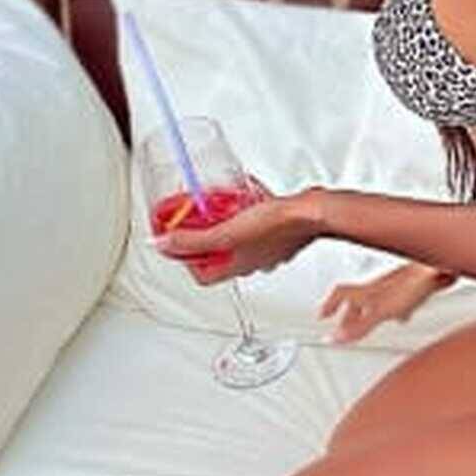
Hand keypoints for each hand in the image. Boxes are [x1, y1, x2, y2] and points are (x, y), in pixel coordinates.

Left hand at [156, 174, 322, 284]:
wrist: (314, 212)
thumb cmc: (279, 224)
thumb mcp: (226, 232)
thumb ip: (192, 240)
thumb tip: (161, 245)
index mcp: (238, 266)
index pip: (204, 277)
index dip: (187, 263)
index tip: (178, 246)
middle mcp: (254, 261)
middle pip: (220, 258)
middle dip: (204, 241)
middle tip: (195, 224)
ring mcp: (269, 247)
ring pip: (239, 241)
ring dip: (225, 227)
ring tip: (218, 209)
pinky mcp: (280, 232)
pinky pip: (257, 226)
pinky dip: (247, 215)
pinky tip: (245, 199)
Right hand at [317, 262, 444, 344]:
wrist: (440, 270)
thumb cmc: (412, 284)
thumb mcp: (381, 311)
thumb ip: (359, 326)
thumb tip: (335, 338)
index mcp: (367, 290)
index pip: (340, 294)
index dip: (329, 305)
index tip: (321, 315)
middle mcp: (378, 287)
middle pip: (357, 300)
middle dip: (348, 314)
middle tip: (342, 326)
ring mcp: (395, 287)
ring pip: (376, 301)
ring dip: (370, 313)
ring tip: (368, 324)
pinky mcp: (412, 289)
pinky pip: (398, 301)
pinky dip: (395, 310)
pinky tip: (403, 316)